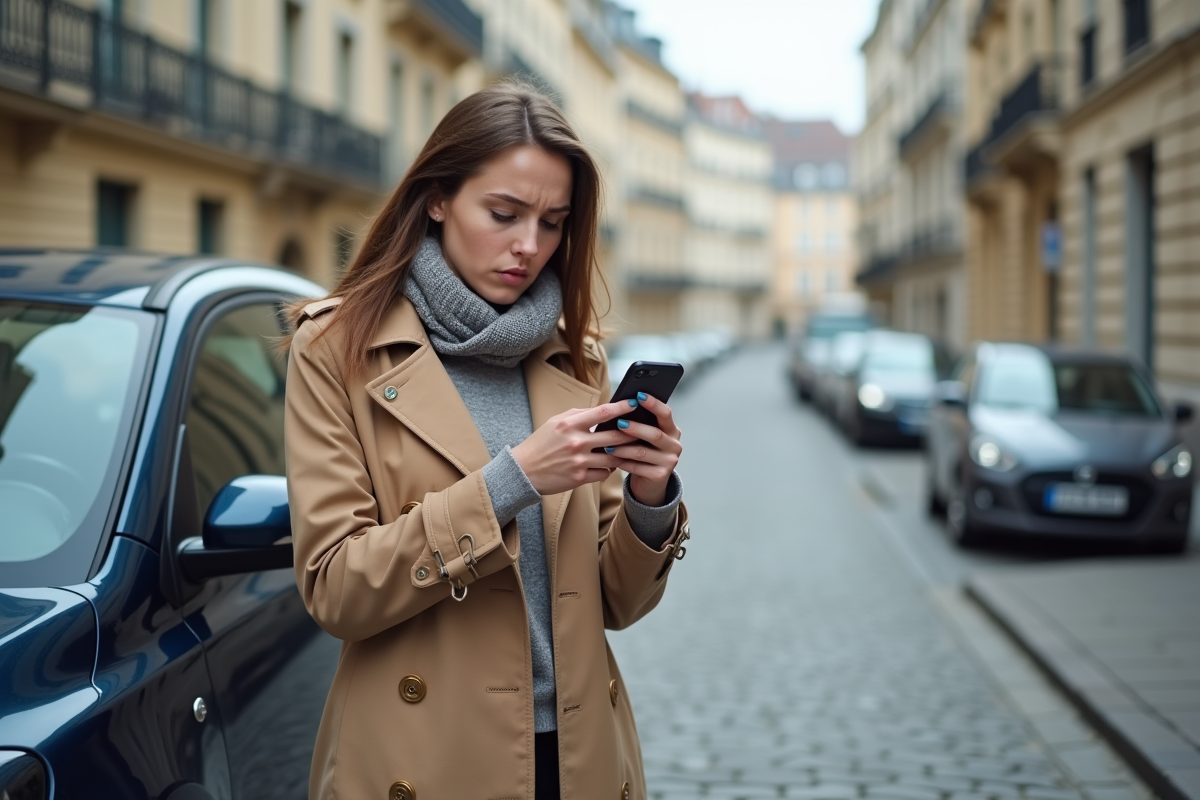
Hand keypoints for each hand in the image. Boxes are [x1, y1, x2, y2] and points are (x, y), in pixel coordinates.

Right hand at [511, 400, 635, 494]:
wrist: (523, 471)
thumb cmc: (541, 443)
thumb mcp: (555, 422)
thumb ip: (578, 415)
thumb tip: (602, 410)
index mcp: (570, 424)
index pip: (603, 412)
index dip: (622, 407)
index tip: (634, 403)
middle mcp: (576, 442)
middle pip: (614, 436)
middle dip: (631, 433)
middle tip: (642, 430)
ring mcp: (578, 461)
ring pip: (613, 456)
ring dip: (622, 453)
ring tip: (629, 450)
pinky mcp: (579, 478)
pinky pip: (604, 473)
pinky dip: (609, 468)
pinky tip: (609, 465)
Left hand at [606, 392, 682, 506]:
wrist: (649, 482)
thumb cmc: (644, 453)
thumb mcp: (645, 437)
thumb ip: (640, 423)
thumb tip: (620, 407)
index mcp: (671, 430)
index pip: (666, 414)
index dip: (653, 404)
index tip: (639, 395)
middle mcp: (674, 444)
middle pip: (655, 434)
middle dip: (636, 428)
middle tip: (619, 423)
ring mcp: (669, 461)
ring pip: (643, 452)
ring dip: (623, 448)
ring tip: (608, 445)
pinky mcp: (660, 475)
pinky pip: (638, 467)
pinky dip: (623, 462)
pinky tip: (612, 459)